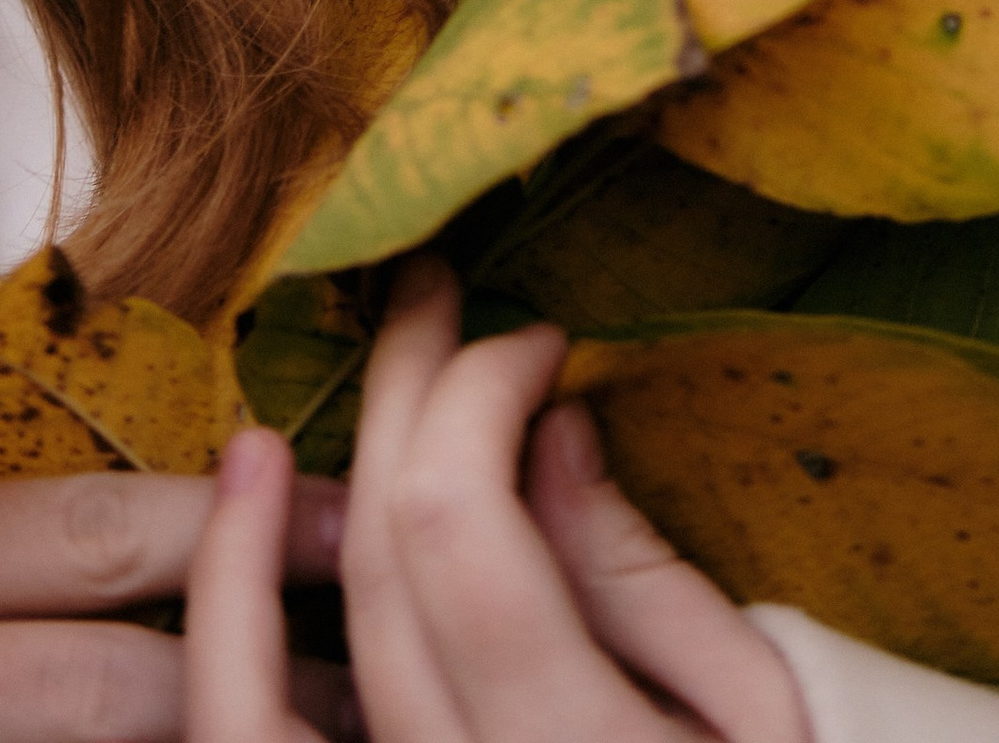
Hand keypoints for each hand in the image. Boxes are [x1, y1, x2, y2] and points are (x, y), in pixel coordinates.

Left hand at [178, 257, 810, 741]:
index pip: (458, 527)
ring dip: (299, 488)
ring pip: (303, 640)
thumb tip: (550, 425)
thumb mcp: (765, 710)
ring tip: (335, 376)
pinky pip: (247, 734)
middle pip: (381, 562)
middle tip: (433, 298)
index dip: (479, 393)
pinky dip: (233, 610)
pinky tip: (248, 493)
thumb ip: (648, 582)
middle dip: (405, 397)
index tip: (538, 339)